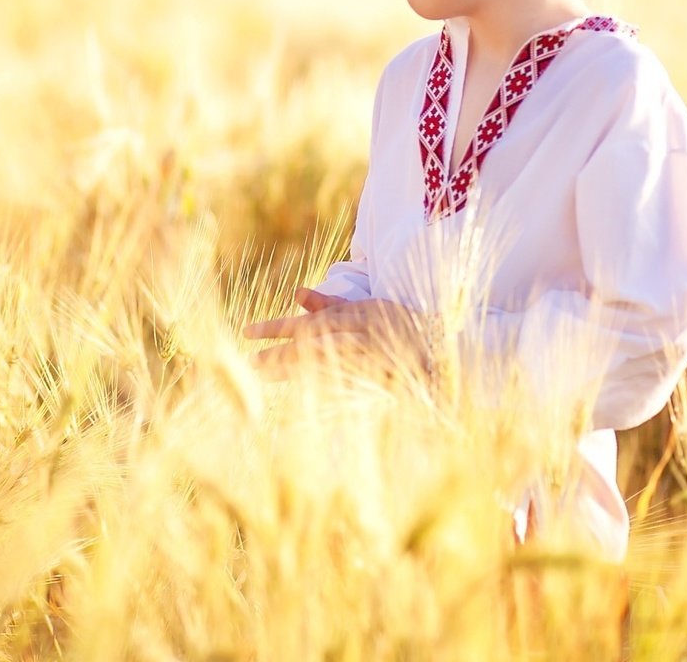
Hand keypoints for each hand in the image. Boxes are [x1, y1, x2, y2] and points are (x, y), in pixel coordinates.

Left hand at [244, 287, 426, 379]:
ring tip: (266, 374)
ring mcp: (369, 356)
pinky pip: (343, 382)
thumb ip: (329, 304)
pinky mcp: (379, 378)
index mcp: (353, 316)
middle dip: (278, 352)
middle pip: (310, 342)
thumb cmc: (399, 327)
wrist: (440, 352)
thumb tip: (296, 294)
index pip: (306, 323)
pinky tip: (300, 391)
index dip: (275, 328)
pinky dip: (320, 385)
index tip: (247, 333)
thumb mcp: (365, 309)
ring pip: (324, 362)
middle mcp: (358, 333)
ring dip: (293, 369)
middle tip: (251, 362)